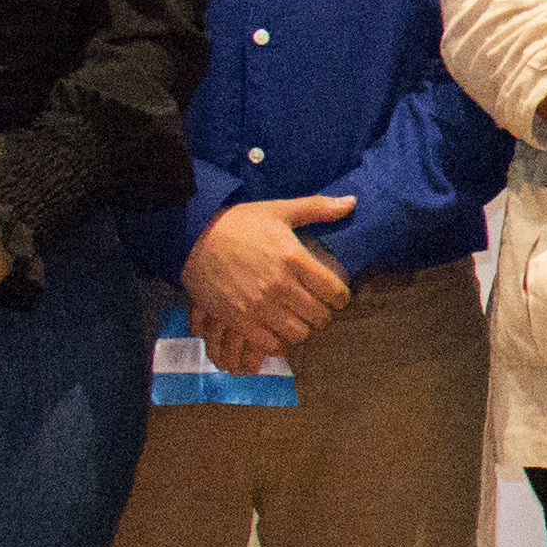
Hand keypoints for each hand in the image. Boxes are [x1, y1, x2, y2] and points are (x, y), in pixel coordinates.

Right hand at [182, 195, 355, 366]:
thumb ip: (318, 209)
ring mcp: (259, 305)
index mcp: (294, 258)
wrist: (193, 237)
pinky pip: (271, 345)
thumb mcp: (279, 210)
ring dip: (302, 328)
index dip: (340, 297)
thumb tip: (353, 202)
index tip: (336, 296)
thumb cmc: (239, 223)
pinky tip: (276, 329)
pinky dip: (278, 341)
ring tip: (297, 319)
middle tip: (316, 308)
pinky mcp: (239, 320)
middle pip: (320, 317)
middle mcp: (280, 285)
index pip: (335, 292)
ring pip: (299, 334)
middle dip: (322, 314)